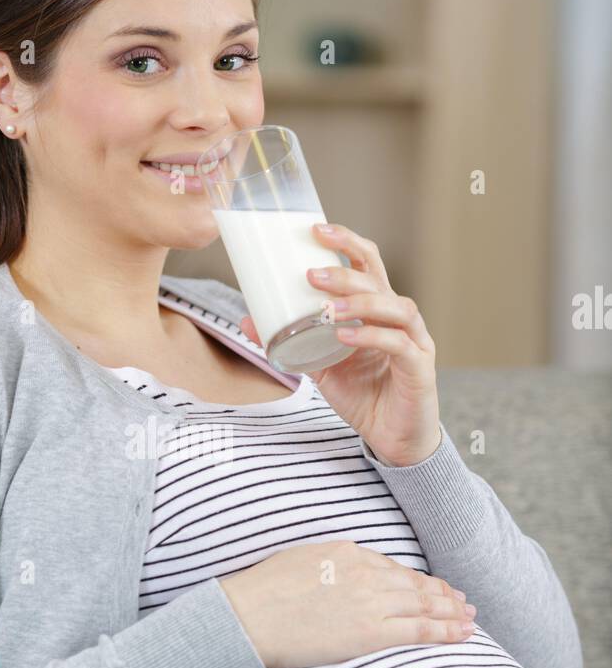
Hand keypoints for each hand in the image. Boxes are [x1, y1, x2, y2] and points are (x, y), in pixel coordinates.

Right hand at [218, 540, 475, 667]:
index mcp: (346, 552)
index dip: (416, 579)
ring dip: (451, 612)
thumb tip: (335, 577)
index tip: (431, 587)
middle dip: (442, 594)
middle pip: (414, 584)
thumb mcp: (298, 561)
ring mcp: (370, 602)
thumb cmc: (260, 592)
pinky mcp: (370, 632)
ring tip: (469, 618)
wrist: (247, 615)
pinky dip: (445, 632)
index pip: (391, 567)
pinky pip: (418, 630)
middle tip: (463, 602)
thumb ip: (326, 565)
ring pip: (423, 605)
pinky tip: (462, 634)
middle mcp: (365, 573)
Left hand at [239, 223, 441, 466]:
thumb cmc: (362, 395)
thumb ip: (290, 342)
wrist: (392, 438)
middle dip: (343, 272)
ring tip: (325, 307)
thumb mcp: (319, 366)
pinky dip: (371, 337)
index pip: (367, 262)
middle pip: (378, 279)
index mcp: (376, 309)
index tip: (315, 229)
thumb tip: (247, 320)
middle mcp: (399, 318)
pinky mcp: (420, 368)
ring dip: (359, 302)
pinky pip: (398, 344)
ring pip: (395, 306)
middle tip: (309, 274)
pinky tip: (345, 336)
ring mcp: (414, 340)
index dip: (346, 242)